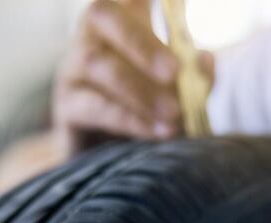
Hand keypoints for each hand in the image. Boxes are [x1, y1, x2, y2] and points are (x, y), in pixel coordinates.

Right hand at [53, 0, 214, 157]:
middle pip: (103, 15)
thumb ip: (195, 75)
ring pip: (98, 64)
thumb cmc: (150, 113)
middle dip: (142, 42)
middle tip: (174, 71)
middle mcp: (91, 35)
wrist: (113, 158)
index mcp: (123, 19)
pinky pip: (93, 106)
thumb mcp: (179, 91)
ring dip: (140, 90)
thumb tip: (204, 61)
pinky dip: (129, 119)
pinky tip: (157, 131)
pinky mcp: (66, 106)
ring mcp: (73, 68)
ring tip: (174, 114)